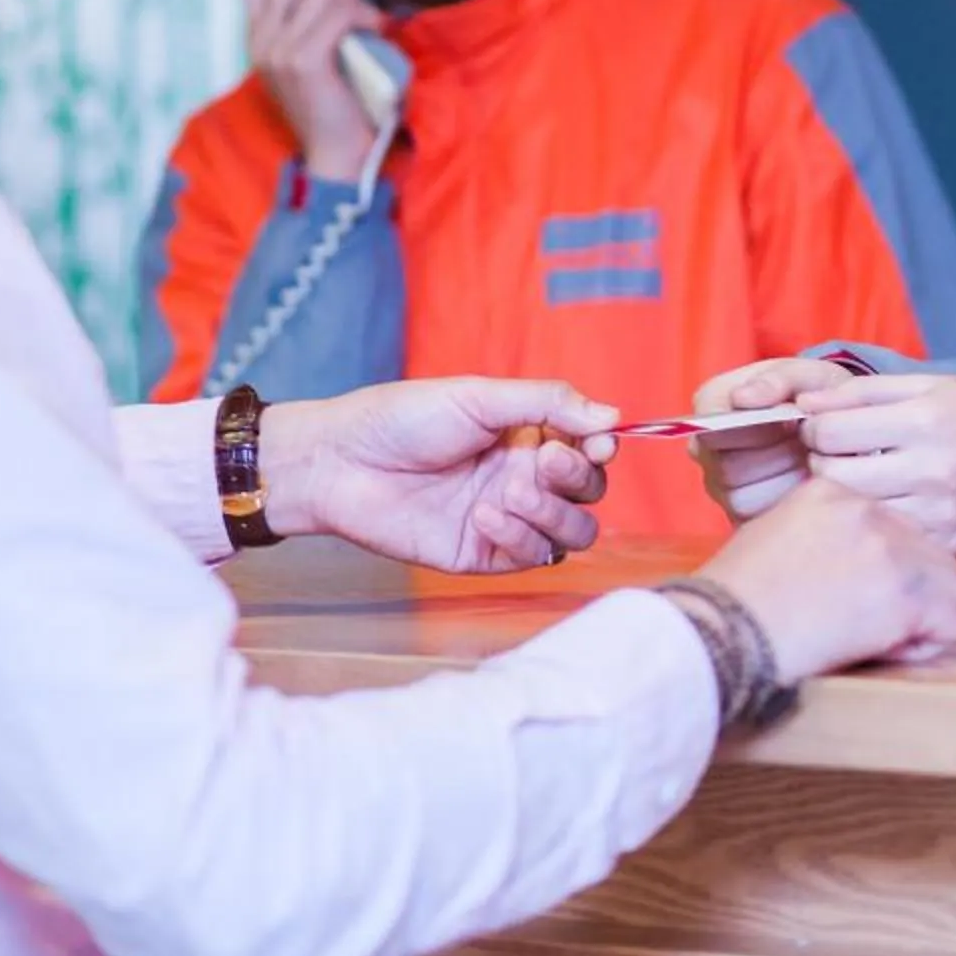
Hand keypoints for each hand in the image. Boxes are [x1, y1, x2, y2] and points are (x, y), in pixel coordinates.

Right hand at [230, 0, 384, 183]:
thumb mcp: (328, 49)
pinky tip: (370, 38)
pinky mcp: (300, 58)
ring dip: (354, 0)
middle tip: (359, 13)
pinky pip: (336, 10)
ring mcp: (275, 46)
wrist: (341, 156)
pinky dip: (362, 18)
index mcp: (262, 27)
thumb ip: (323, 13)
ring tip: (366, 30)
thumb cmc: (345, 100)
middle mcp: (260, 33)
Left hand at [261, 379, 618, 573]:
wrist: (341, 463)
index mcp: (527, 435)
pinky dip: (520, 538)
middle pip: (589, 494)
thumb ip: (549, 403)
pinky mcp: (484, 554)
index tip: (596, 443)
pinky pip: (531, 558)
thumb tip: (614, 417)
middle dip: (576, 479)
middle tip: (541, 462)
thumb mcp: (480, 397)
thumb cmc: (403, 419)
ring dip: (553, 514)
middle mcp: (524, 477)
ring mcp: (507, 519)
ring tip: (510, 491)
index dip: (602, 449)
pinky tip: (484, 514)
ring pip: (572, 533)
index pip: (590, 449)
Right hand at [692, 357, 860, 522]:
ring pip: (740, 497)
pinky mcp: (739, 515)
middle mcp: (705, 447)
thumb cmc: (817, 394)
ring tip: (806, 458)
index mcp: (712, 402)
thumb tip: (741, 397)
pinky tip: (804, 480)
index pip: (710, 428)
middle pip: (725, 467)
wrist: (837, 425)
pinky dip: (787, 502)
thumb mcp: (809, 375)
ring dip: (781, 479)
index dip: (752, 429)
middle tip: (806, 441)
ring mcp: (719, 484)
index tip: (791, 421)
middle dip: (773, 454)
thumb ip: (778, 380)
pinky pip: (758, 519)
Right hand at [692, 478, 955, 681]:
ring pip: (951, 579)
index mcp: (830, 492)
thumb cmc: (732, 601)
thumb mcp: (770, 539)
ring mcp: (889, 547)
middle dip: (908, 592)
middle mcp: (867, 509)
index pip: (891, 525)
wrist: (724, 631)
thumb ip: (817, 538)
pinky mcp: (905, 590)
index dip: (881, 570)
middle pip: (925, 549)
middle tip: (868, 623)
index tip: (851, 598)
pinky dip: (935, 639)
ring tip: (881, 637)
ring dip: (925, 614)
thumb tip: (846, 565)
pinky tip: (893, 648)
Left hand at [798, 374, 955, 554]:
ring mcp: (938, 510)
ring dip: (844, 497)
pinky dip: (875, 523)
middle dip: (819, 464)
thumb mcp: (927, 386)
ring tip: (855, 481)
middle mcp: (930, 468)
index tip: (820, 429)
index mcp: (923, 421)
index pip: (833, 432)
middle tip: (831, 458)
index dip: (813, 429)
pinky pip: (889, 537)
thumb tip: (804, 401)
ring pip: (857, 512)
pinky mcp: (946, 541)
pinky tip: (882, 506)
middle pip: (834, 477)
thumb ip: (862, 391)